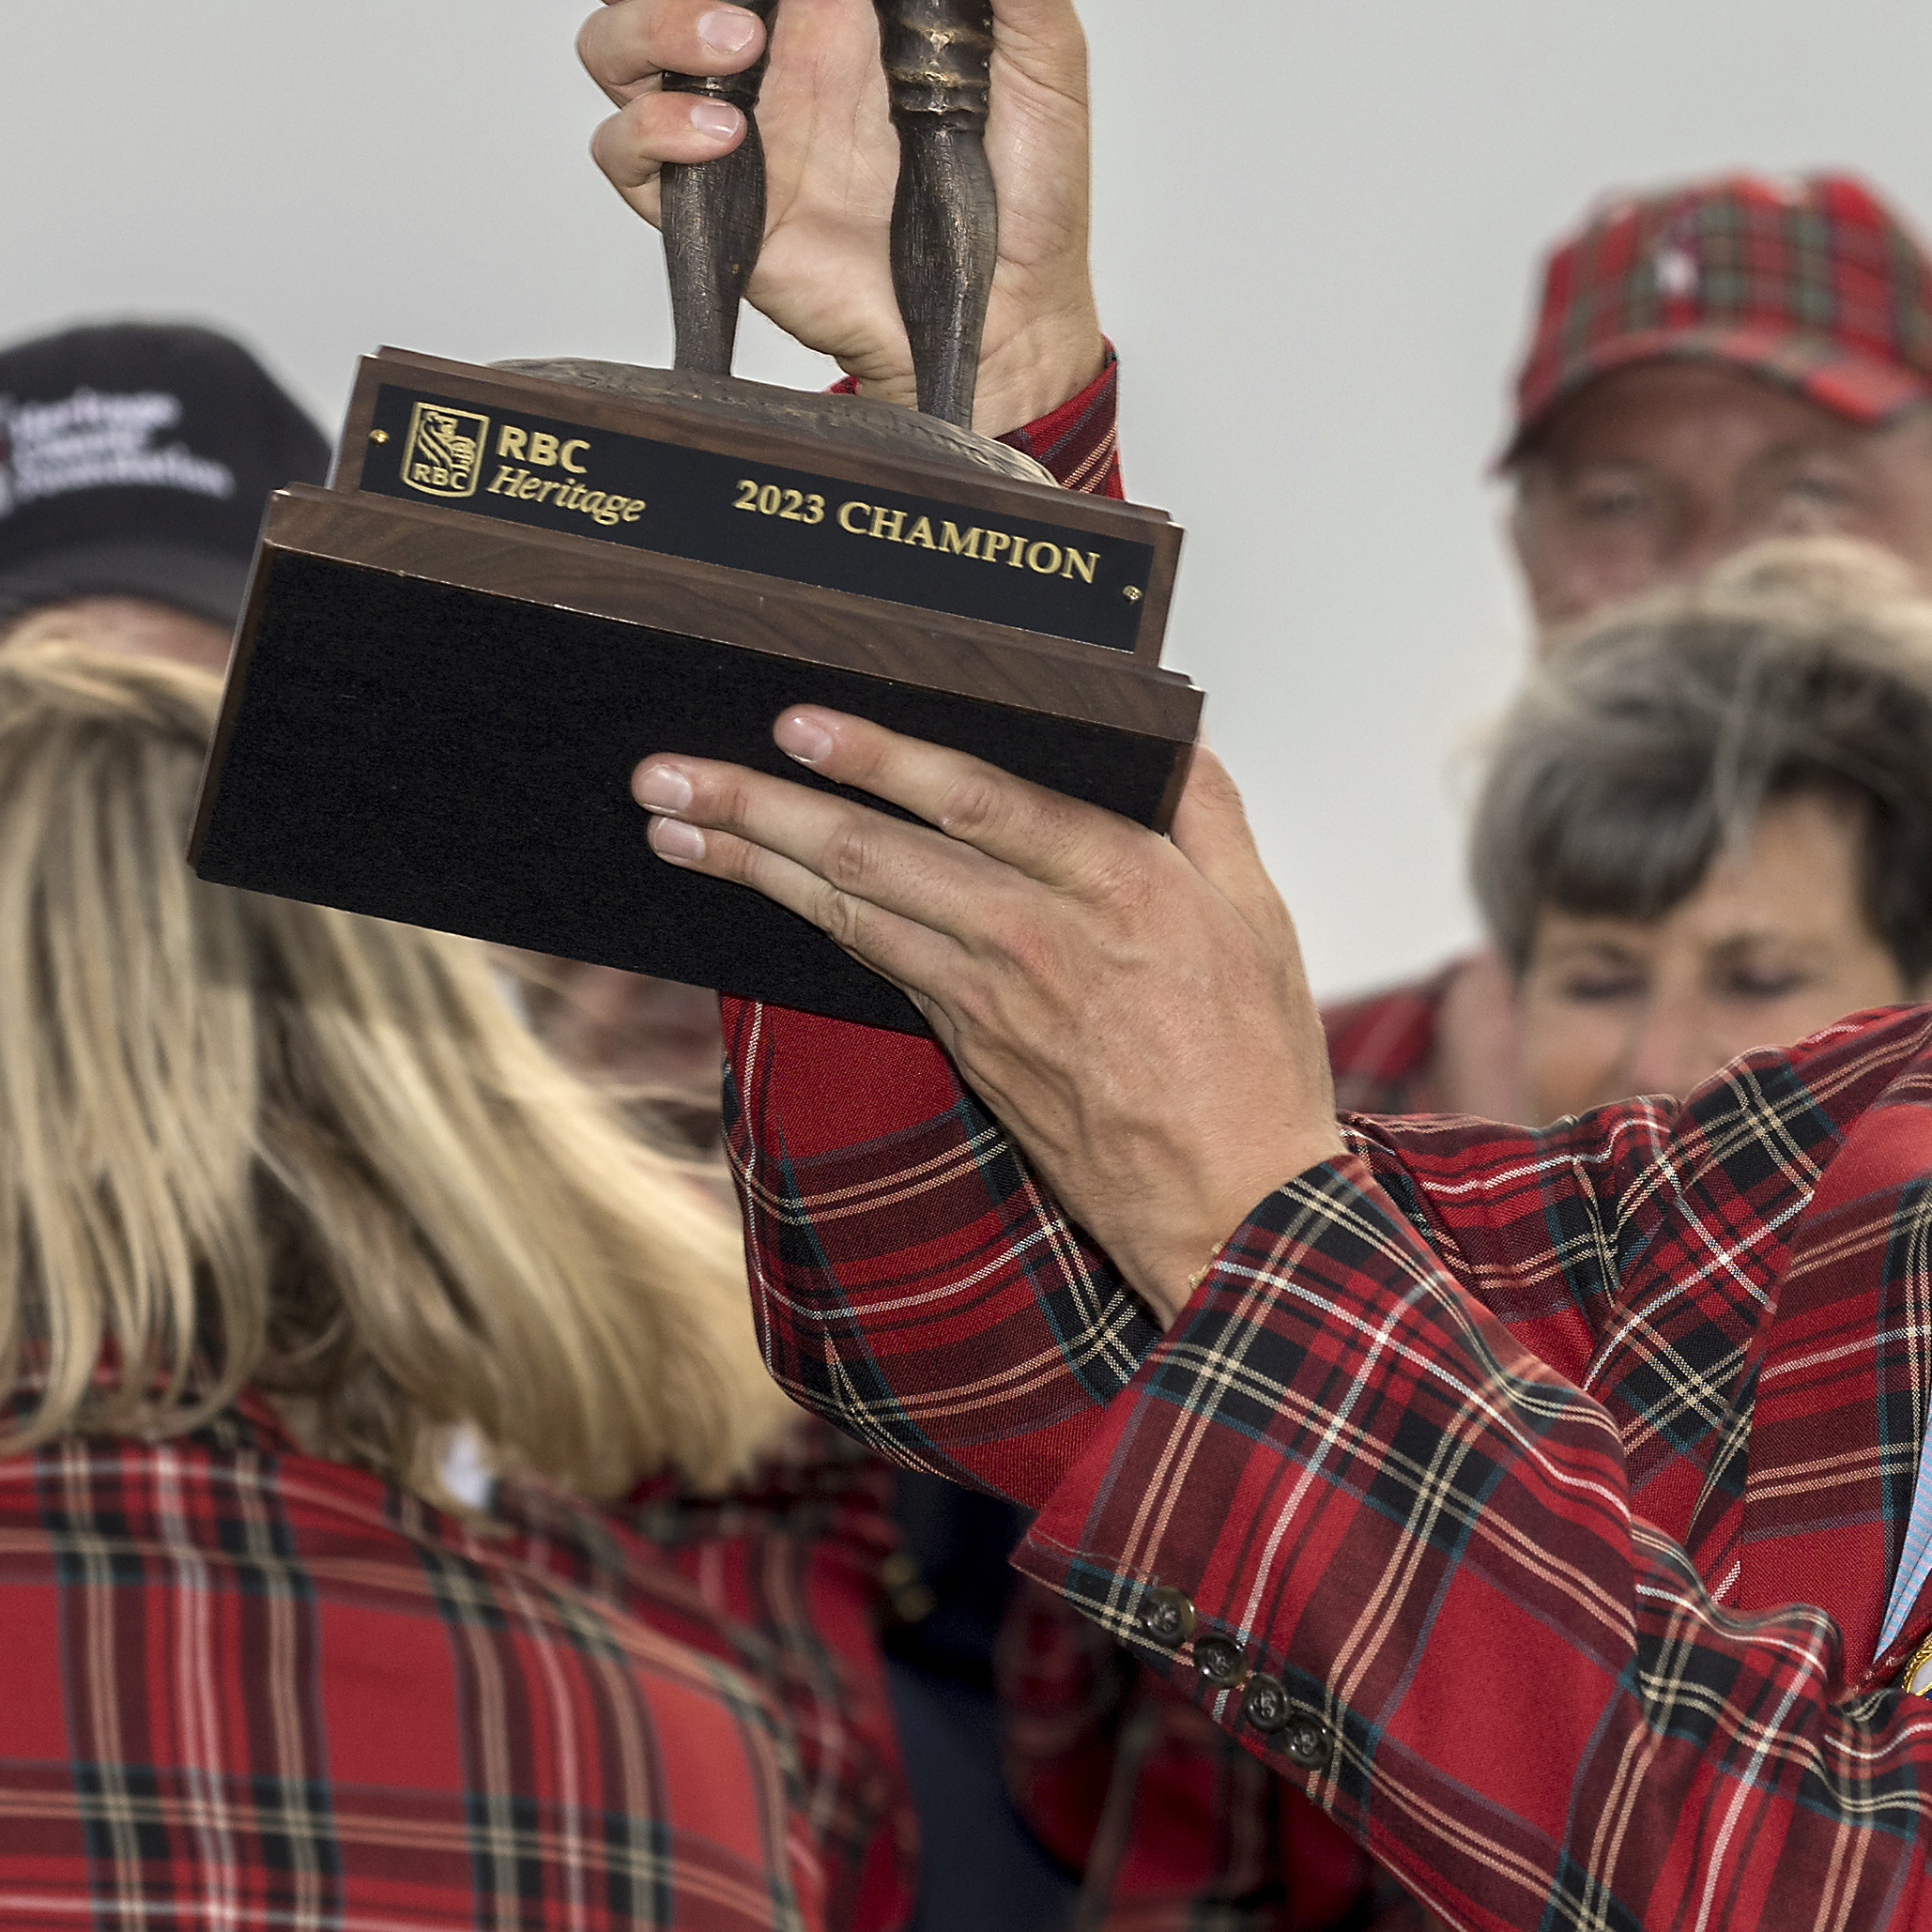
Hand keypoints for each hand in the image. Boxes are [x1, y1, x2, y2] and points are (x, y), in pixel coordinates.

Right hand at [575, 0, 1107, 430]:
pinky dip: (654, 131)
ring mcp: (724, 121)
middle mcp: (759, 46)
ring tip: (740, 45)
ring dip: (654, 27)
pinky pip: (623, 153)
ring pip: (611, 45)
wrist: (1013, 310)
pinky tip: (727, 136)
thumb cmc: (1029, 183)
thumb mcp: (1041, 52)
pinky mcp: (710, 202)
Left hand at [636, 716, 1342, 1317]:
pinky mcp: (970, 1047)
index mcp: (1118, 883)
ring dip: (753, 863)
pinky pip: (874, 964)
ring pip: (852, 911)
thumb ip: (1205, 809)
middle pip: (877, 854)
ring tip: (674, 822)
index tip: (798, 721)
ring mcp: (992, 998)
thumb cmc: (1255, 1063)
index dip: (882, 759)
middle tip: (670, 771)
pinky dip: (805, 919)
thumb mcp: (1261, 913)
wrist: (1231, 1210)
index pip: (980, 801)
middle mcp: (1038, 935)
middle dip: (764, 806)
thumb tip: (1165, 731)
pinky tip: (756, 888)